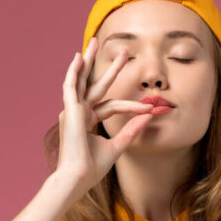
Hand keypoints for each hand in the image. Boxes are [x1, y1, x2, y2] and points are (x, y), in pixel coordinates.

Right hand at [55, 36, 155, 195]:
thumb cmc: (92, 168)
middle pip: (95, 85)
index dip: (132, 104)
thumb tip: (148, 115)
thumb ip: (131, 130)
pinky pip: (71, 86)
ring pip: (83, 80)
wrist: (77, 178)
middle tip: (121, 50)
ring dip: (89, 61)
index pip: (112, 105)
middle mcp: (79, 113)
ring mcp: (73, 111)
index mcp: (88, 121)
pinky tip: (78, 57)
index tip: (150, 106)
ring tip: (94, 42)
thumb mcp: (117, 146)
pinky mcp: (69, 110)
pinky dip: (74, 72)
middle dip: (106, 67)